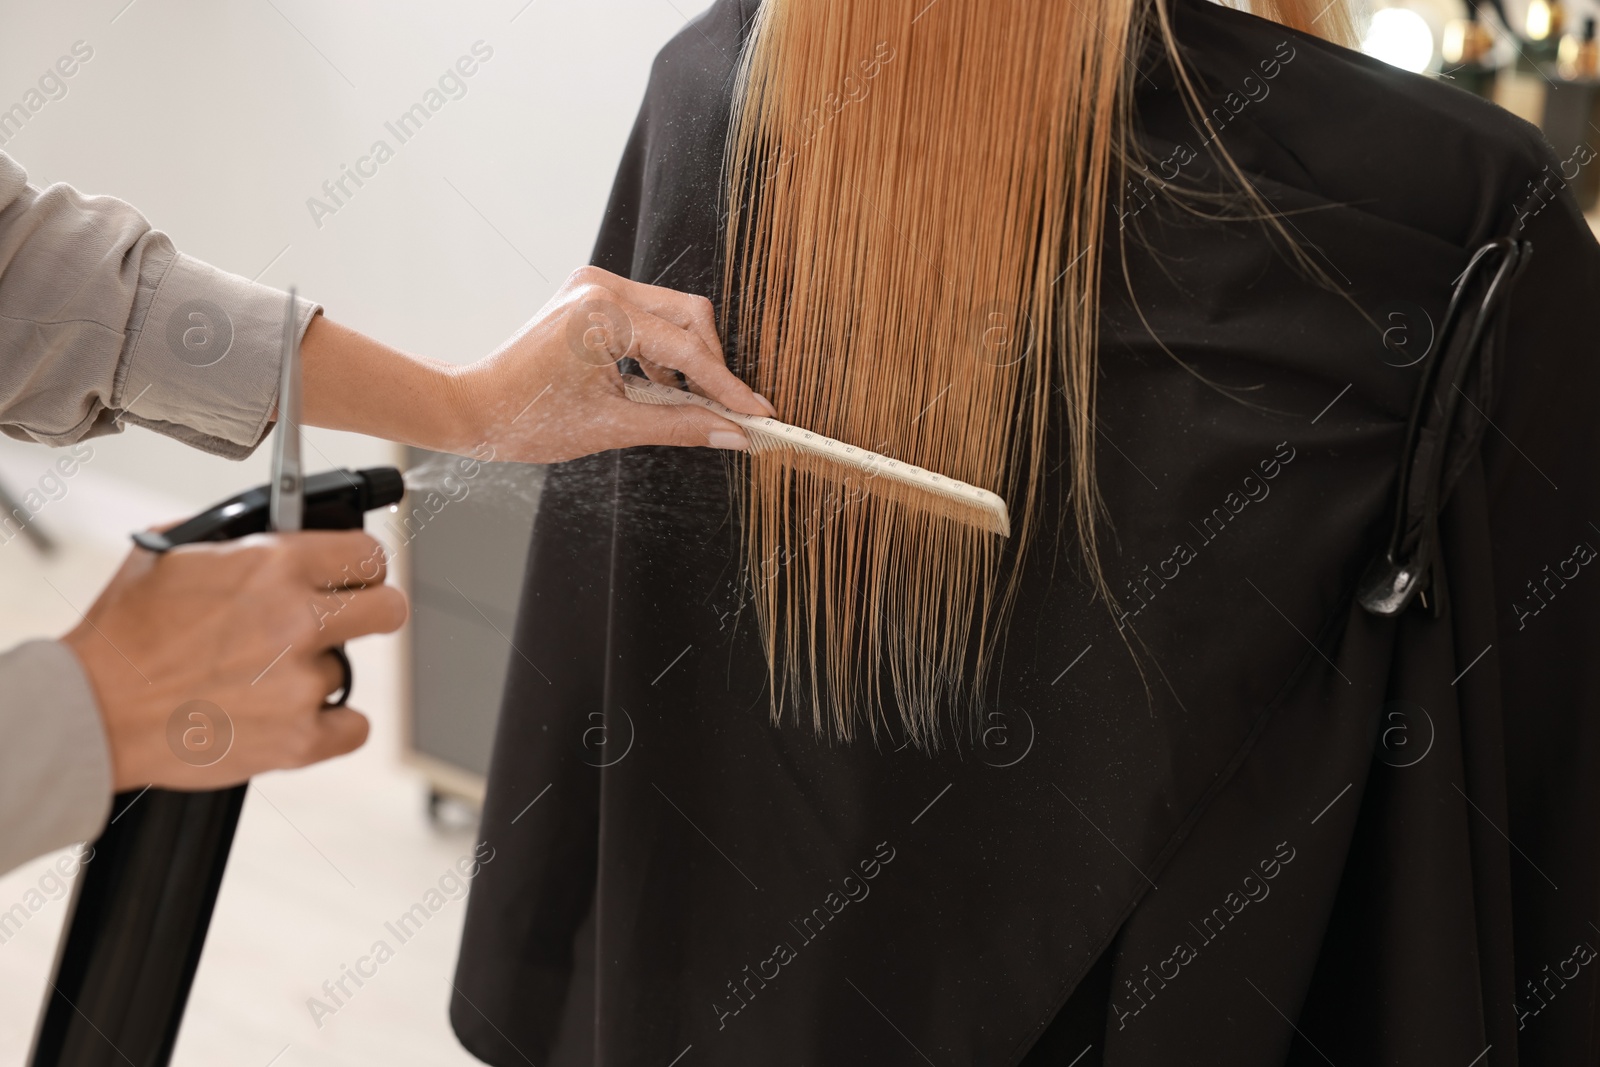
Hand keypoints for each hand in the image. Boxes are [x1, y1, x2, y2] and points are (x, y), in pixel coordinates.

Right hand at [61, 531, 408, 791]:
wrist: (92, 712)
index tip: (351, 576)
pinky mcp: (298, 739)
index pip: (366, 553)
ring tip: (261, 678)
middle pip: (390, 608)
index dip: (360, 565)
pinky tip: (292, 717)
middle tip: (338, 622)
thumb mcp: (170, 554)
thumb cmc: (122, 635)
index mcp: (274, 565)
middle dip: (367, 612)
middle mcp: (298, 620)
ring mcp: (301, 682)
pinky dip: (330, 726)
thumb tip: (272, 523)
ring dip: (314, 674)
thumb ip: (233, 536)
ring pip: (347, 669)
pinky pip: (353, 726)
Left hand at [450, 266, 776, 462]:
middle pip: (690, 317)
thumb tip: (730, 434)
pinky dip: (662, 353)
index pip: (686, 351)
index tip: (758, 413)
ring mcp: (595, 287)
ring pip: (673, 315)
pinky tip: (657, 387)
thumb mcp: (611, 428)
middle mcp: (601, 287)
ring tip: (688, 404)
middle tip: (729, 411)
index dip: (728, 387)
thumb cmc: (523, 418)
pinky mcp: (591, 297)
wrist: (470, 408)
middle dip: (712, 366)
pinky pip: (648, 318)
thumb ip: (679, 427)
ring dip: (688, 360)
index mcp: (603, 314)